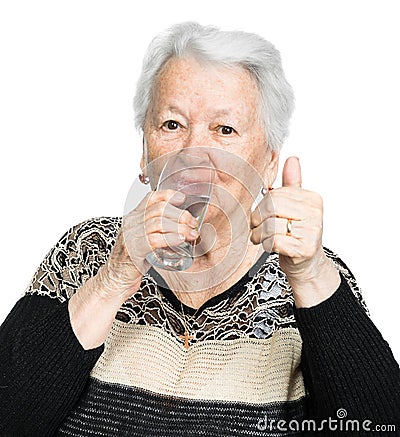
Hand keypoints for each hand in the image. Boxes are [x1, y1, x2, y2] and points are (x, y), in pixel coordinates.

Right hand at [99, 189, 198, 300]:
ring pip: (159, 222)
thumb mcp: (145, 239)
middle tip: (192, 223)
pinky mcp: (134, 250)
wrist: (115, 279)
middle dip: (180, 214)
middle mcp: (131, 223)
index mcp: (134, 217)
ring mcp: (131, 236)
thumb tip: (184, 225)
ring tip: (190, 233)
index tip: (183, 199)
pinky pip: (154, 239)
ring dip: (179, 227)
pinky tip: (180, 240)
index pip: (151, 198)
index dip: (169, 195)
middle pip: (159, 209)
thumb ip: (159, 230)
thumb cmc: (132, 260)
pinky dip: (171, 238)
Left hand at [250, 156, 339, 306]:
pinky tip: (270, 247)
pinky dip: (266, 245)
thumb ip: (292, 184)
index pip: (274, 194)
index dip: (261, 206)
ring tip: (262, 238)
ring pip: (270, 224)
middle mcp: (315, 212)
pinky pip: (274, 240)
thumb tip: (292, 159)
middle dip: (257, 220)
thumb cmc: (296, 235)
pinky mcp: (305, 248)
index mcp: (311, 198)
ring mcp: (312, 230)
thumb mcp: (294, 207)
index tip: (262, 215)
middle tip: (257, 228)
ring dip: (259, 234)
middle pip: (270, 207)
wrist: (306, 265)